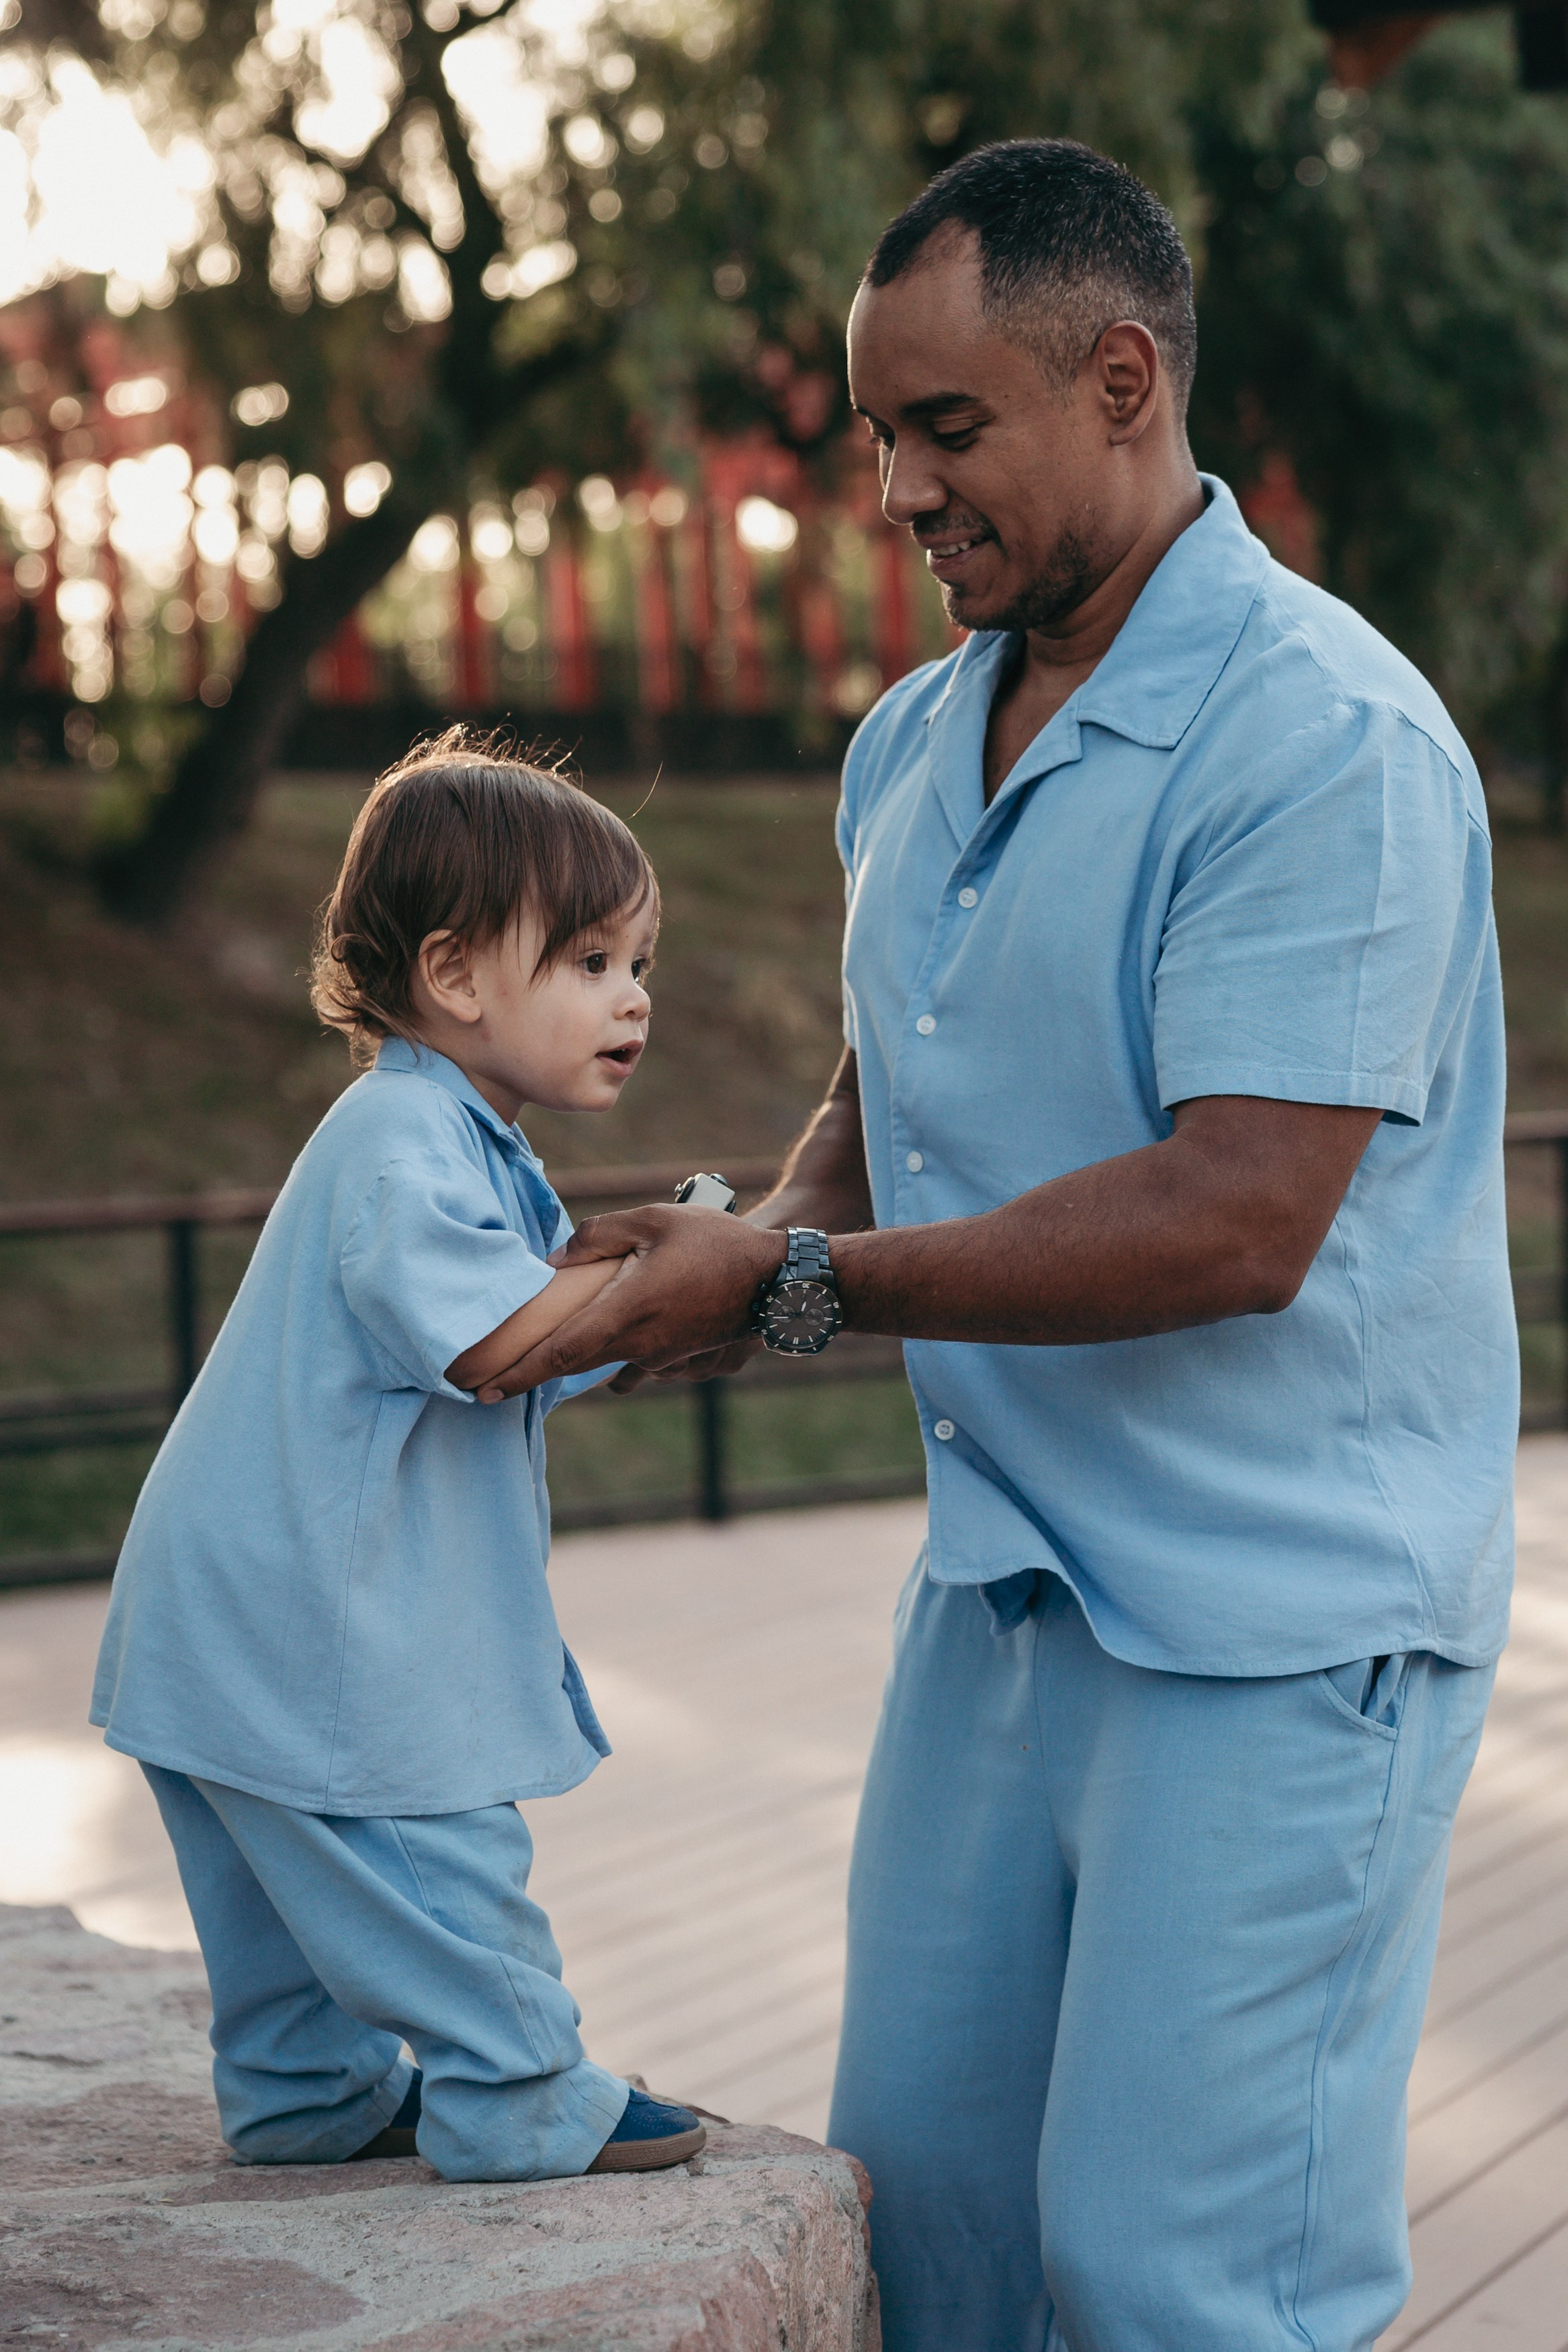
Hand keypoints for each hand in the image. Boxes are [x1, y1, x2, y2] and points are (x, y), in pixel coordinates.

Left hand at [473, 1205, 786, 1400]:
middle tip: (486, 1388)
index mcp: (625, 1313)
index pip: (558, 1352)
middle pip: (569, 1368)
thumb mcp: (652, 1220)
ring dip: (569, 1366)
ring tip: (538, 1362)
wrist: (777, 1281)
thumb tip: (554, 1261)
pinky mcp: (678, 1358)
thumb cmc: (715, 1243)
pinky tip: (603, 1347)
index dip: (517, 1372)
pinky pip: (632, 1364)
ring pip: (600, 1365)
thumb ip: (597, 1235)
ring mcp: (660, 1357)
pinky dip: (608, 1359)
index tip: (481, 1387)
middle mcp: (638, 1345)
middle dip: (527, 1377)